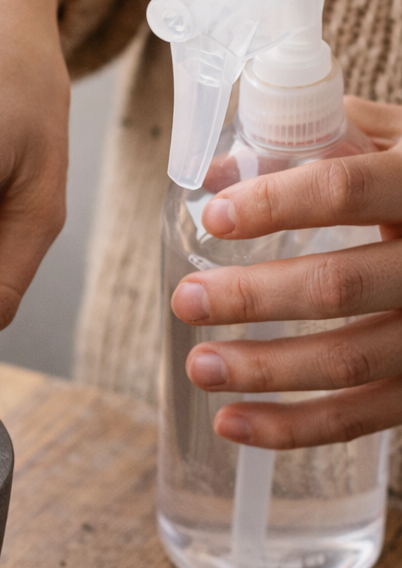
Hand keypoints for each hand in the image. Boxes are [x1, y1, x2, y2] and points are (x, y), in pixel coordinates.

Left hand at [171, 98, 401, 448]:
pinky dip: (292, 427)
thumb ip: (316, 140)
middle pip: (338, 285)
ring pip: (349, 360)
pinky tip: (232, 423)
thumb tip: (217, 170)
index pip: (344, 189)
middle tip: (186, 300)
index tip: (214, 217)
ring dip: (262, 369)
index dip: (275, 204)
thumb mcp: (398, 142)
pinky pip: (362, 417)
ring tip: (198, 367)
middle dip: (251, 297)